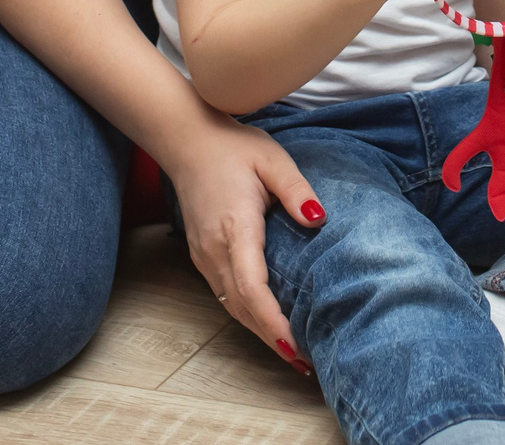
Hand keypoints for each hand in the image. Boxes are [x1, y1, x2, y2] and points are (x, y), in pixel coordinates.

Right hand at [167, 109, 326, 374]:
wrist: (187, 141)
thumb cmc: (233, 148)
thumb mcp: (272, 159)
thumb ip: (296, 191)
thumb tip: (318, 219)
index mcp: (235, 229)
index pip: (253, 288)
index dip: (273, 323)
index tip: (295, 347)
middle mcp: (215, 250)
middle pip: (243, 308)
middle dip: (272, 339)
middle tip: (305, 364)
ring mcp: (205, 256)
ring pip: (233, 306)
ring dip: (260, 332)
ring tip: (292, 353)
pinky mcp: (203, 255)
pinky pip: (226, 295)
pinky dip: (248, 315)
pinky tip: (268, 323)